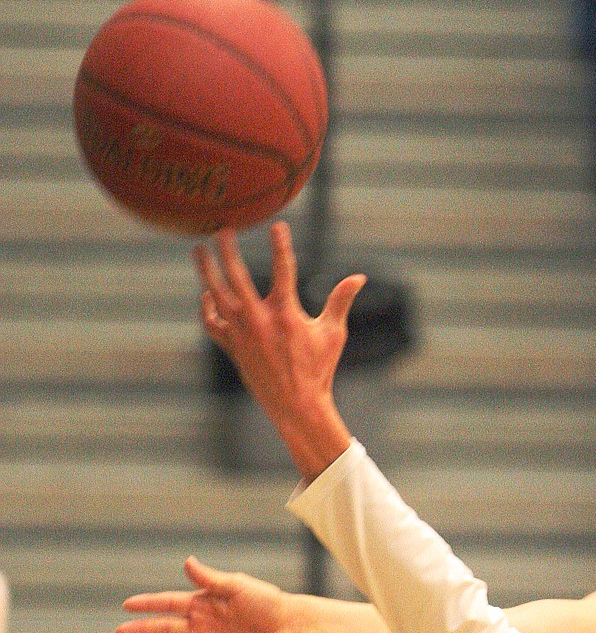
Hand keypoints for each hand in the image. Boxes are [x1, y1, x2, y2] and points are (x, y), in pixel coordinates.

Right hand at [118, 556, 298, 632]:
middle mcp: (201, 625)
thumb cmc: (266, 601)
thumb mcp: (237, 586)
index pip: (169, 603)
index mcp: (203, 602)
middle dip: (142, 631)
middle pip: (165, 628)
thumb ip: (210, 579)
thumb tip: (186, 561)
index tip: (126, 605)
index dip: (148, 604)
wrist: (288, 626)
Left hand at [196, 223, 365, 477]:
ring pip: (216, 295)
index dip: (280, 244)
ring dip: (206, 271)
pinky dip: (206, 307)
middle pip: (236, 276)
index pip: (283, 270)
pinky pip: (211, 323)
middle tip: (222, 228)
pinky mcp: (231, 348)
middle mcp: (259, 321)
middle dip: (228, 250)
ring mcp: (241, 335)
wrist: (296, 407)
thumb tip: (360, 277)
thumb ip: (340, 301)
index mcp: (286, 315)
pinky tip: (208, 294)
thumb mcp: (333, 334)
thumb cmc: (318, 369)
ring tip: (198, 250)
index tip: (277, 226)